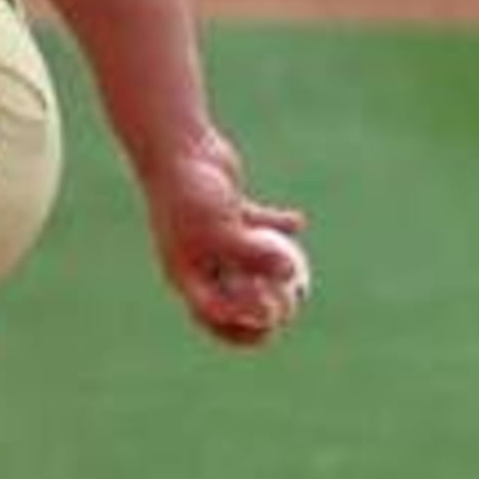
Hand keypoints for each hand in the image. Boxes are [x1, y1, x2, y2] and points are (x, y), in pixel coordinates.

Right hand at [139, 131, 309, 349]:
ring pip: (247, 261)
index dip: (239, 329)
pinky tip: (298, 221)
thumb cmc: (193, 195)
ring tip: (300, 271)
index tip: (270, 329)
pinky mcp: (226, 210)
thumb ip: (255, 256)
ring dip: (271, 267)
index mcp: (186, 273)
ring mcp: (212, 235)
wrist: (179, 148)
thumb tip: (292, 275)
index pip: (211, 315)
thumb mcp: (223, 230)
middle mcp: (198, 258)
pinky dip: (275, 224)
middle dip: (261, 304)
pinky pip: (255, 224)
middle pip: (232, 293)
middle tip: (291, 310)